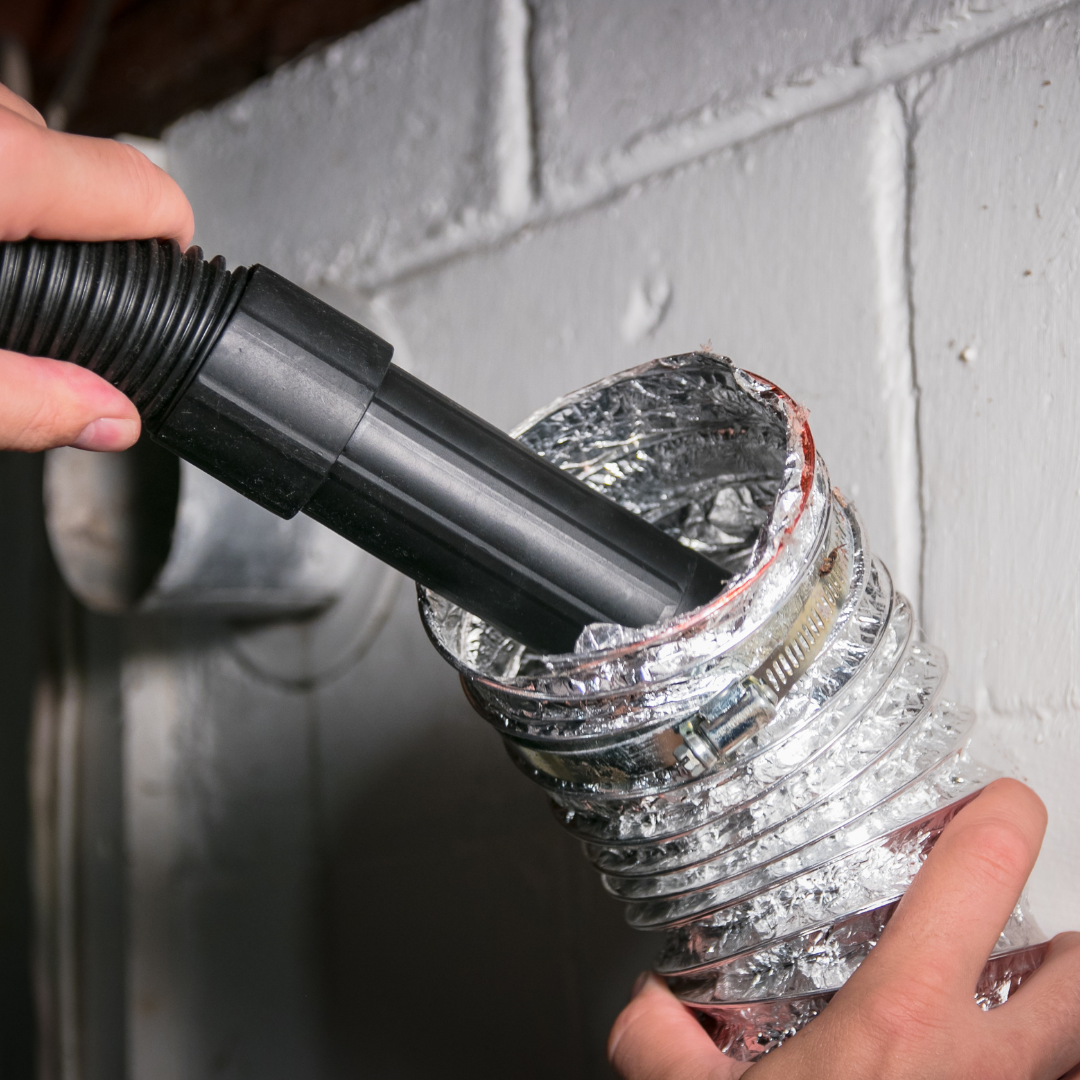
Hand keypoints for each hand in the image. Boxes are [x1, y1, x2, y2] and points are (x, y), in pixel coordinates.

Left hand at [0, 85, 193, 451]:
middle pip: (88, 163)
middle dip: (88, 228)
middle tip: (60, 287)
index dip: (173, 242)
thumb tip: (108, 419)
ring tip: (4, 252)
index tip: (168, 271)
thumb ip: (21, 400)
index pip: (146, 192)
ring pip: (26, 134)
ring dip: (31, 194)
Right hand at [609, 779, 1079, 1079]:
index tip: (991, 804)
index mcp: (905, 1021)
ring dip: (1059, 1016)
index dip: (1001, 814)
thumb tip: (648, 1007)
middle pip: (1079, 966)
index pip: (984, 870)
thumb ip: (659, 1040)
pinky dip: (1040, 1072)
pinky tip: (987, 1069)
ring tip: (1014, 1004)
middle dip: (1059, 937)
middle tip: (1014, 927)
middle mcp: (985, 1069)